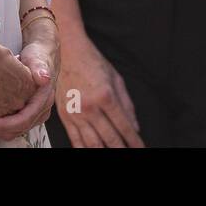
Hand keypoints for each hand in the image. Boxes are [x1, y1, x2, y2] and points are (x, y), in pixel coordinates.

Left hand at [0, 19, 59, 140]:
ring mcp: (36, 113)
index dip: (5, 124)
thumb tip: (44, 78)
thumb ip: (39, 68)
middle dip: (0, 129)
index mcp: (45, 99)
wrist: (40, 56)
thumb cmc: (37, 57)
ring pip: (17, 130)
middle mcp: (42, 109)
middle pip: (20, 128)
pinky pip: (15, 126)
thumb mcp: (36, 59)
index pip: (24, 119)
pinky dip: (2, 126)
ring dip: (0, 130)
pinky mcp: (28, 113)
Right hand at [56, 30, 143, 146]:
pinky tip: (94, 151)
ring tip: (114, 153)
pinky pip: (75, 140)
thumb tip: (135, 126)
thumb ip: (127, 105)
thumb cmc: (92, 62)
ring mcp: (76, 114)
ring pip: (92, 144)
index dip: (134, 141)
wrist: (67, 53)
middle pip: (110, 138)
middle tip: (129, 153)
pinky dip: (85, 150)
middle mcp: (90, 107)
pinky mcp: (65, 117)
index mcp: (106, 96)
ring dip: (105, 152)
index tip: (140, 148)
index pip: (124, 126)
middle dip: (122, 149)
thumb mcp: (116, 79)